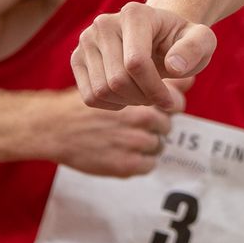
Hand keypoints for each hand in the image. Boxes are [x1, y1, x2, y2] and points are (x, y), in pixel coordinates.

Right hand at [39, 81, 190, 177]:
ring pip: (158, 144)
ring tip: (124, 137)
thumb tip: (190, 77)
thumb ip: (157, 77)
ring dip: (147, 142)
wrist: (53, 126)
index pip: (174, 102)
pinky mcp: (124, 165)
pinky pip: (149, 165)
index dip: (163, 104)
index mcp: (140, 93)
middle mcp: (139, 117)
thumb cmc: (88, 100)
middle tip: (134, 123)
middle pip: (166, 124)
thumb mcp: (118, 77)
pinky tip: (121, 150)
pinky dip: (140, 160)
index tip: (152, 105)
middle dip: (156, 123)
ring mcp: (132, 142)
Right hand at [71, 1, 217, 109]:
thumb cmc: (181, 41)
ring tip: (146, 93)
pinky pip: (90, 97)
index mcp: (134, 13)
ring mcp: (86, 40)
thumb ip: (196, 49)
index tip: (172, 100)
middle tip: (159, 97)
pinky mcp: (76, 58)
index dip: (155, 90)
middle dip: (143, 98)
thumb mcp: (202, 41)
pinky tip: (128, 93)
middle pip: (117, 80)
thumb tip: (174, 65)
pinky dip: (112, 104)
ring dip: (128, 102)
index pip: (136, 63)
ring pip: (101, 91)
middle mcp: (104, 23)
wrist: (158, 38)